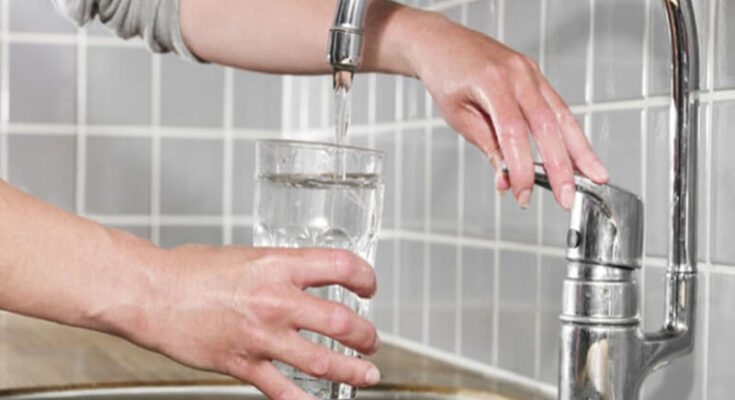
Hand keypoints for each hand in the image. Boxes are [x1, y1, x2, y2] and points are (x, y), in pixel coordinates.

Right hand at [129, 246, 380, 399]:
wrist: (151, 293)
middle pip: (341, 321)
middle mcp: (276, 300)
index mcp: (278, 265)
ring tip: (367, 374)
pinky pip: (283, 390)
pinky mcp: (242, 363)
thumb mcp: (245, 256)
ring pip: (322, 360)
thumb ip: (278, 269)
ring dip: (352, 370)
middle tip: (371, 340)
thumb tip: (302, 276)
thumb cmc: (190, 271)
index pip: (342, 266)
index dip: (365, 277)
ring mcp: (261, 335)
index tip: (368, 286)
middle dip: (366, 335)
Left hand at [405, 12, 608, 209]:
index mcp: (493, 83)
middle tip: (566, 198)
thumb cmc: (445, 76)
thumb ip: (487, 145)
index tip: (523, 193)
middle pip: (547, 126)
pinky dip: (571, 133)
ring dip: (581, 150)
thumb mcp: (458, 115)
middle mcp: (518, 74)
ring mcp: (530, 73)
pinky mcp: (535, 76)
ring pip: (562, 115)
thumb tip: (507, 178)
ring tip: (595, 177)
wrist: (443, 43)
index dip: (522, 168)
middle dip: (561, 167)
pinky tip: (581, 154)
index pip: (513, 133)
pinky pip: (558, 107)